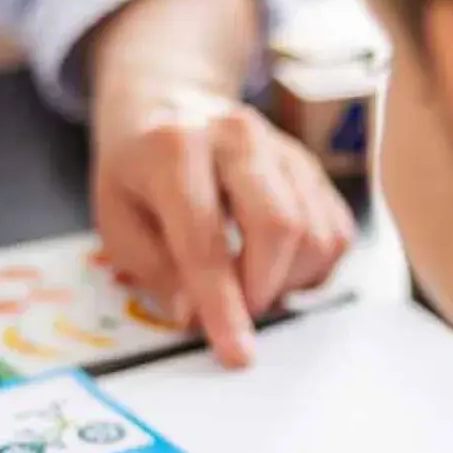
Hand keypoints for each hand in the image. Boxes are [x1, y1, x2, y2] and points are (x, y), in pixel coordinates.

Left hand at [85, 0, 356, 368]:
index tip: (235, 352)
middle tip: (239, 312)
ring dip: (288, 281)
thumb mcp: (116, 218)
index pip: (206, 241)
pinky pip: (335, 232)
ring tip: (250, 284)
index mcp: (176, 149)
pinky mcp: (313, 166)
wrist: (171, 101)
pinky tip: (276, 266)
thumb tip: (195, 313)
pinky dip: (312, 268)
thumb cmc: (139, 168)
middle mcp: (238, 137)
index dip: (223, 305)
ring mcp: (284, 146)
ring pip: (315, 233)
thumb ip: (153, 269)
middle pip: (280, 227)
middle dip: (263, 290)